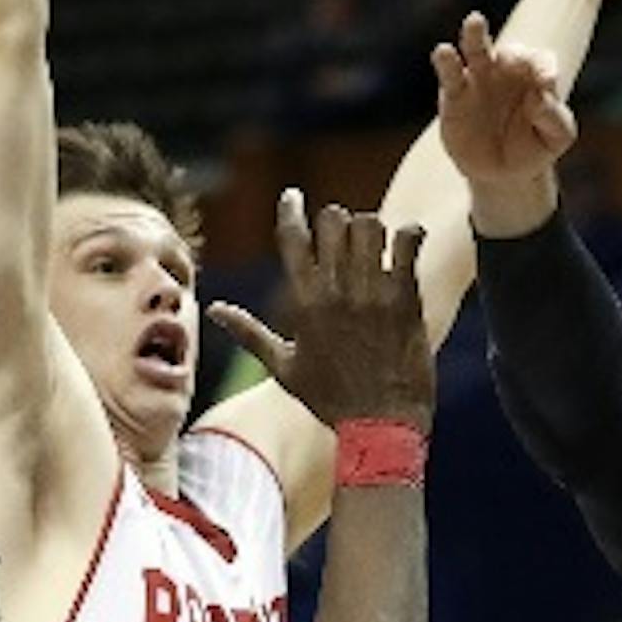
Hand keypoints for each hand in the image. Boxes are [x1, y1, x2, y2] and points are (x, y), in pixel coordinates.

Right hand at [208, 191, 434, 432]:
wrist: (380, 426)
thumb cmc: (330, 400)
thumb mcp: (283, 367)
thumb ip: (248, 332)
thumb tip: (212, 309)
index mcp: (304, 303)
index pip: (291, 238)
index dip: (290, 208)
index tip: (293, 196)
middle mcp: (336, 292)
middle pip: (332, 220)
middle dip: (336, 219)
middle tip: (343, 234)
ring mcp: (373, 294)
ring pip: (370, 225)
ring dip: (371, 228)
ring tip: (374, 244)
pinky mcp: (406, 300)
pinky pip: (408, 244)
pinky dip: (409, 235)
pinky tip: (408, 244)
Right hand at [434, 10, 573, 188]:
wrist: (499, 172)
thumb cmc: (533, 147)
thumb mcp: (556, 138)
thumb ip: (554, 119)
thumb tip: (539, 98)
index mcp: (537, 75)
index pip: (542, 62)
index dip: (544, 68)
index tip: (547, 83)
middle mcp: (508, 69)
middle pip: (511, 51)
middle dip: (514, 54)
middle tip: (513, 60)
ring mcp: (479, 77)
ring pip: (476, 48)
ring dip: (475, 34)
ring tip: (475, 21)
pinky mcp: (455, 93)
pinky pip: (450, 73)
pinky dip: (446, 61)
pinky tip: (444, 52)